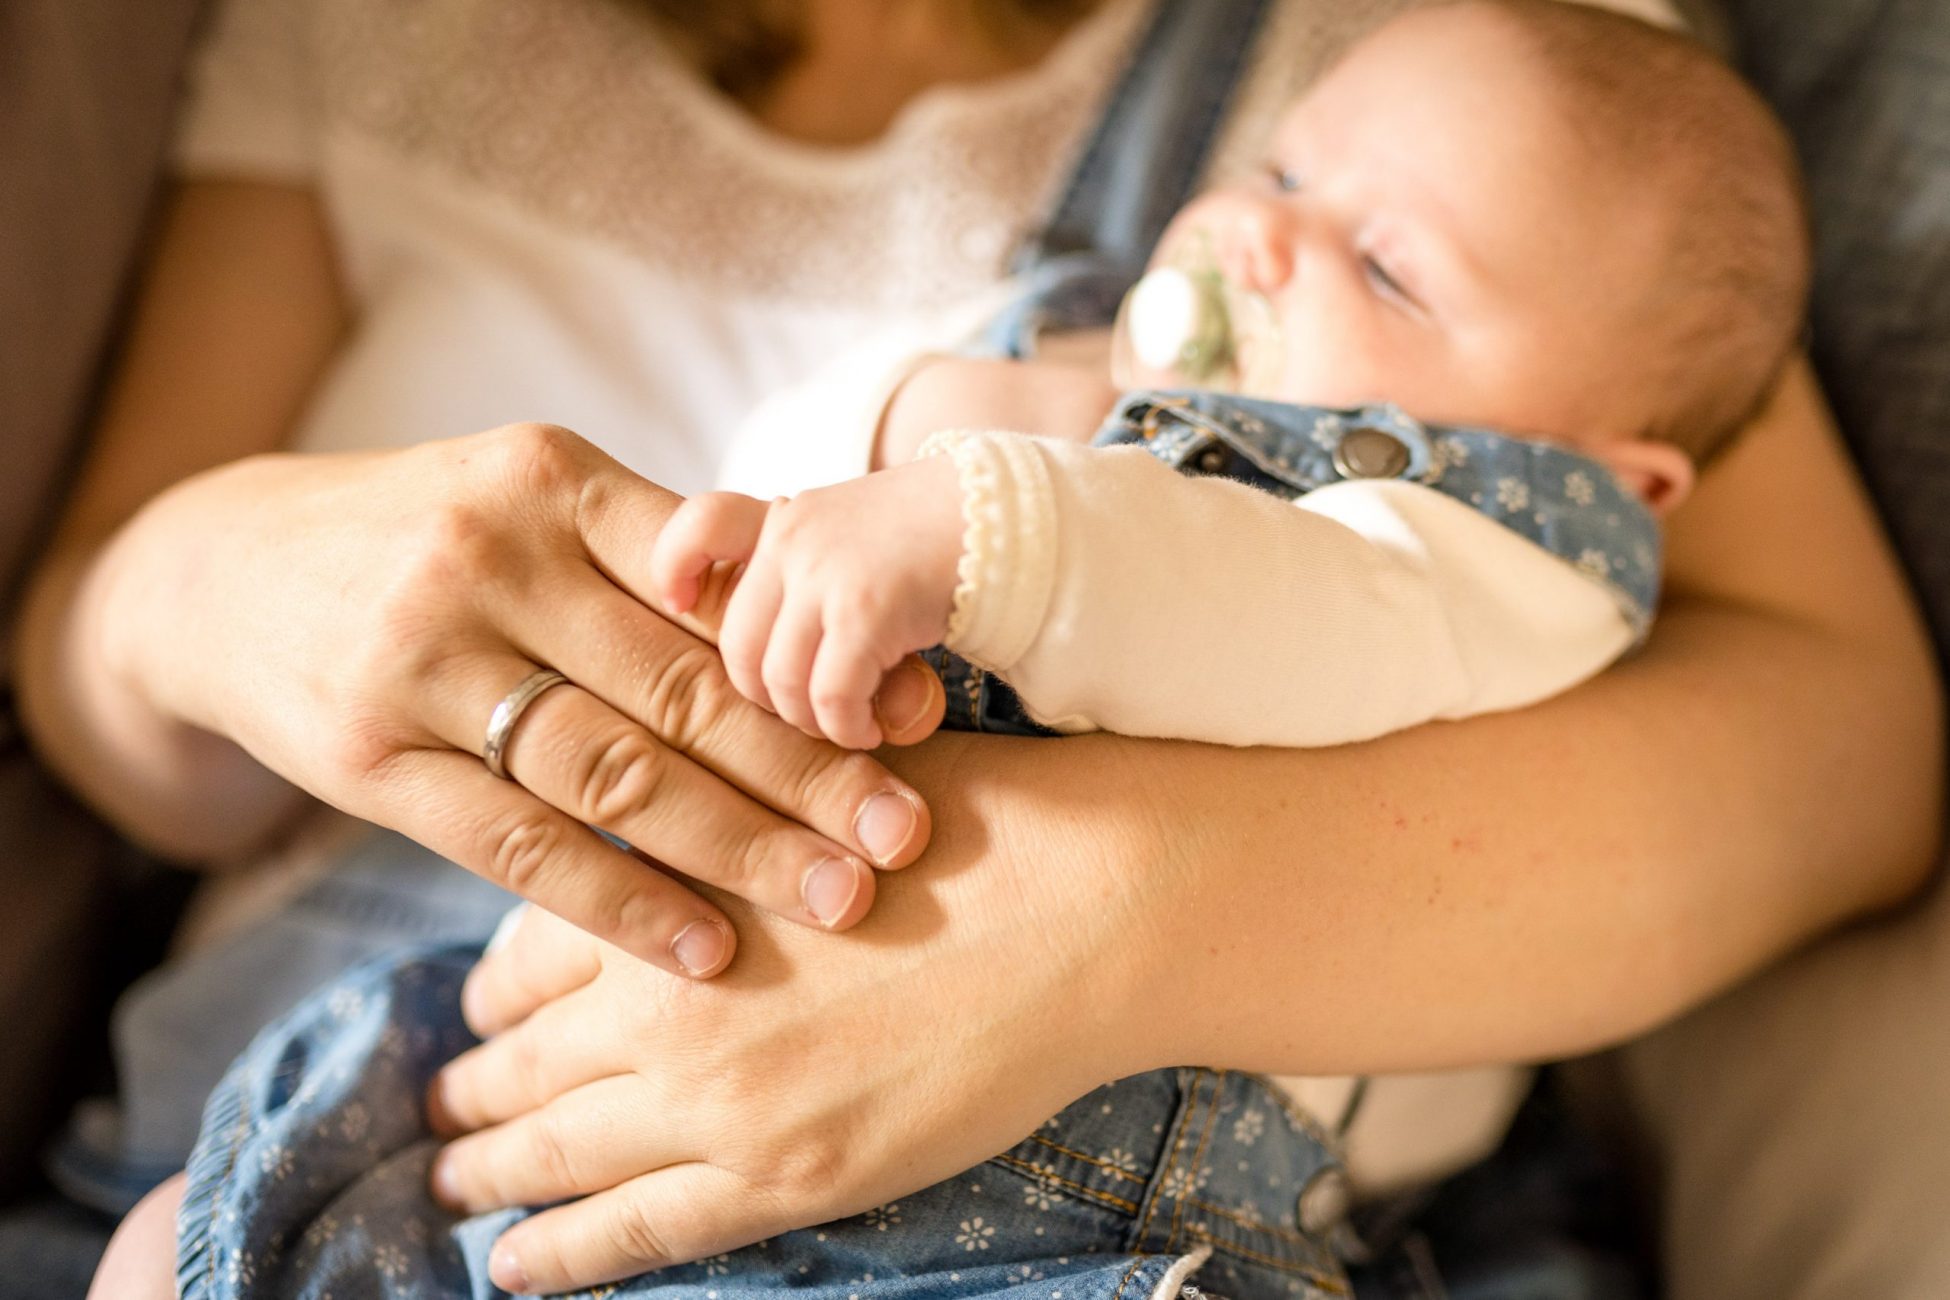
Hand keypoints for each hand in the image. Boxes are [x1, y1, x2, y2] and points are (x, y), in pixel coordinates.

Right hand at [97, 424, 946, 975]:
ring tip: (837, 901)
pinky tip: (703, 947)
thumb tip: (833, 637)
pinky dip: (618, 903)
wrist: (223, 574)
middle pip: (680, 685)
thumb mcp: (533, 503)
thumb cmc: (430, 538)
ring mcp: (422, 662)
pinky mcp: (371, 761)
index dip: (822, 659)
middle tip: (907, 835)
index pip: (714, 585)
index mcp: (554, 480)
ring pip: (612, 772)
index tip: (920, 723)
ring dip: (737, 847)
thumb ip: (663, 559)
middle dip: (808, 769)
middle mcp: (489, 559)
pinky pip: (517, 847)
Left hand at [426, 836, 1154, 1294]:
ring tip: (452, 1184)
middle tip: (443, 1106)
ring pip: (557, 1150)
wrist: (1084, 911)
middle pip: (524, 1058)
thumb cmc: (971, 825)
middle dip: (474, 1086)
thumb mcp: (816, 786)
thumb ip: (718, 824)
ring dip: (490, 1171)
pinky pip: (635, 1233)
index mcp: (669, 891)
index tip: (482, 1006)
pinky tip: (513, 1266)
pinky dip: (560, 1254)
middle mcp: (664, 1001)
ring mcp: (719, 1102)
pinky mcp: (786, 1178)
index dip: (495, 987)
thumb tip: (654, 848)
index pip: (529, 952)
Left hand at [652, 457, 965, 748]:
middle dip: (766, 700)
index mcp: (785, 519)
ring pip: (778, 680)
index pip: (699, 524)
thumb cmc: (934, 546)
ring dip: (811, 722)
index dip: (673, 571)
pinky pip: (830, 695)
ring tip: (845, 726)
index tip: (677, 607)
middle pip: (736, 645)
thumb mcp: (852, 538)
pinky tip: (869, 729)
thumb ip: (801, 575)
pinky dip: (846, 727)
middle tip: (807, 715)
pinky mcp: (864, 608)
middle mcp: (794, 538)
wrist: (1011, 522)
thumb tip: (758, 666)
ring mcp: (825, 571)